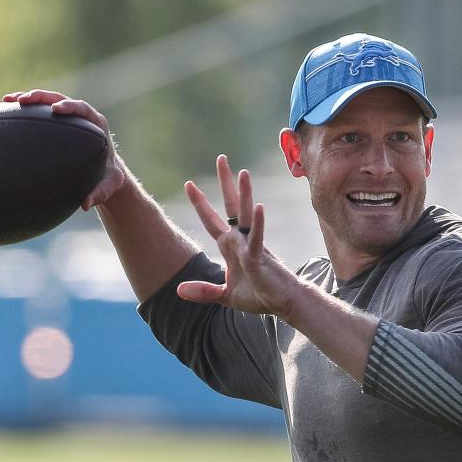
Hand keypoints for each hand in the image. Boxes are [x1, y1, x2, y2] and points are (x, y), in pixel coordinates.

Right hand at [1, 89, 126, 209]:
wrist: (105, 170)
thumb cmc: (108, 176)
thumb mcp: (110, 184)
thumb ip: (101, 193)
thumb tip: (85, 204)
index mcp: (97, 125)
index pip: (83, 109)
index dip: (69, 107)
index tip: (55, 109)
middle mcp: (82, 117)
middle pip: (60, 99)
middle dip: (42, 97)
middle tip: (24, 100)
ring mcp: (69, 118)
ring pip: (47, 102)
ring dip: (28, 99)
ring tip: (7, 100)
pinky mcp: (58, 122)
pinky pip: (40, 112)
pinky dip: (24, 110)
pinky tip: (4, 112)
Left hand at [179, 155, 299, 318]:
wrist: (282, 303)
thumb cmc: (259, 295)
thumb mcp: (225, 295)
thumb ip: (204, 291)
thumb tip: (179, 290)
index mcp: (230, 246)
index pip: (211, 220)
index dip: (201, 203)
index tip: (189, 183)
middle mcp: (240, 240)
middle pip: (230, 205)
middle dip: (225, 182)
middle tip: (221, 158)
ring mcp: (251, 245)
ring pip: (245, 214)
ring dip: (244, 194)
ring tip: (243, 172)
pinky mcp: (260, 256)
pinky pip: (258, 237)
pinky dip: (258, 223)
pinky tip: (258, 206)